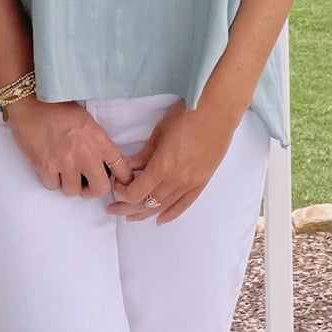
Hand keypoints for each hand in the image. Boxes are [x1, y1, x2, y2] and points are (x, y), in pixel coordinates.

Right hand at [6, 97, 137, 199]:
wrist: (31, 102)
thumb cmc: (58, 107)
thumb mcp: (87, 120)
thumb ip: (98, 142)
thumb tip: (103, 162)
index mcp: (99, 139)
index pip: (121, 167)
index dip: (123, 179)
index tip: (120, 183)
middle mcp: (85, 153)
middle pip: (99, 188)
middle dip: (93, 189)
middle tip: (87, 183)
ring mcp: (65, 162)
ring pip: (73, 191)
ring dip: (69, 184)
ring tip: (65, 171)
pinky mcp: (46, 166)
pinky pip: (53, 186)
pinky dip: (52, 180)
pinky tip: (50, 166)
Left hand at [105, 99, 239, 225]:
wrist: (217, 112)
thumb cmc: (186, 116)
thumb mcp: (158, 134)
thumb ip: (142, 156)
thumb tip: (128, 169)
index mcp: (162, 167)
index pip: (136, 192)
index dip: (122, 193)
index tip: (117, 185)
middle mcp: (176, 181)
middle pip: (147, 203)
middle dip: (127, 208)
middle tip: (114, 208)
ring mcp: (190, 184)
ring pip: (163, 207)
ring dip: (144, 213)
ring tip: (130, 216)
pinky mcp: (201, 183)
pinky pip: (184, 205)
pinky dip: (170, 214)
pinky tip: (159, 220)